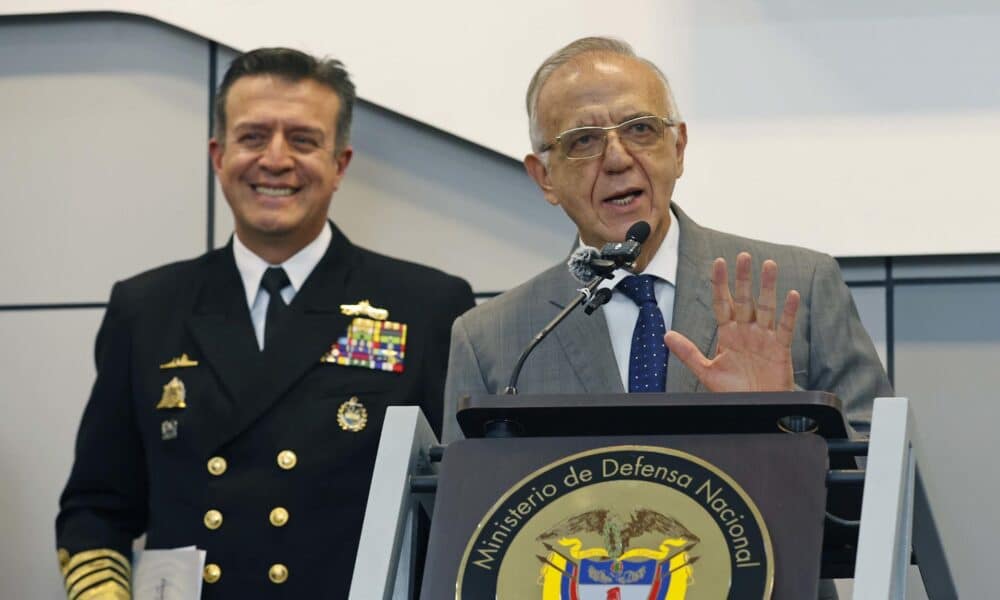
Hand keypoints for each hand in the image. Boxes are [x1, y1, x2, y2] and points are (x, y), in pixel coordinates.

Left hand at [664, 252, 799, 391]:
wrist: (755, 409)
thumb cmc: (734, 391)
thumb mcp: (706, 371)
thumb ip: (688, 352)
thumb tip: (667, 335)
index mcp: (729, 334)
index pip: (723, 303)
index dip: (720, 284)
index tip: (718, 262)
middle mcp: (747, 332)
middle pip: (745, 300)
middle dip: (743, 279)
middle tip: (744, 256)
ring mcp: (764, 338)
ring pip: (766, 308)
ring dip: (768, 287)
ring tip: (769, 265)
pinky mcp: (780, 349)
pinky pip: (785, 328)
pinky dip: (789, 312)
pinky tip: (791, 295)